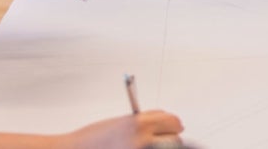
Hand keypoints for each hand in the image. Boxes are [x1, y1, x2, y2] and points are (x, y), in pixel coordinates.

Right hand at [66, 110, 183, 148]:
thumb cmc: (92, 139)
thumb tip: (168, 123)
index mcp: (139, 124)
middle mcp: (143, 141)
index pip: (173, 122)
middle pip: (175, 141)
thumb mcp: (121, 123)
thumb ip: (145, 121)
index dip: (173, 125)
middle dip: (170, 140)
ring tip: (147, 146)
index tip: (174, 127)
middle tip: (166, 140)